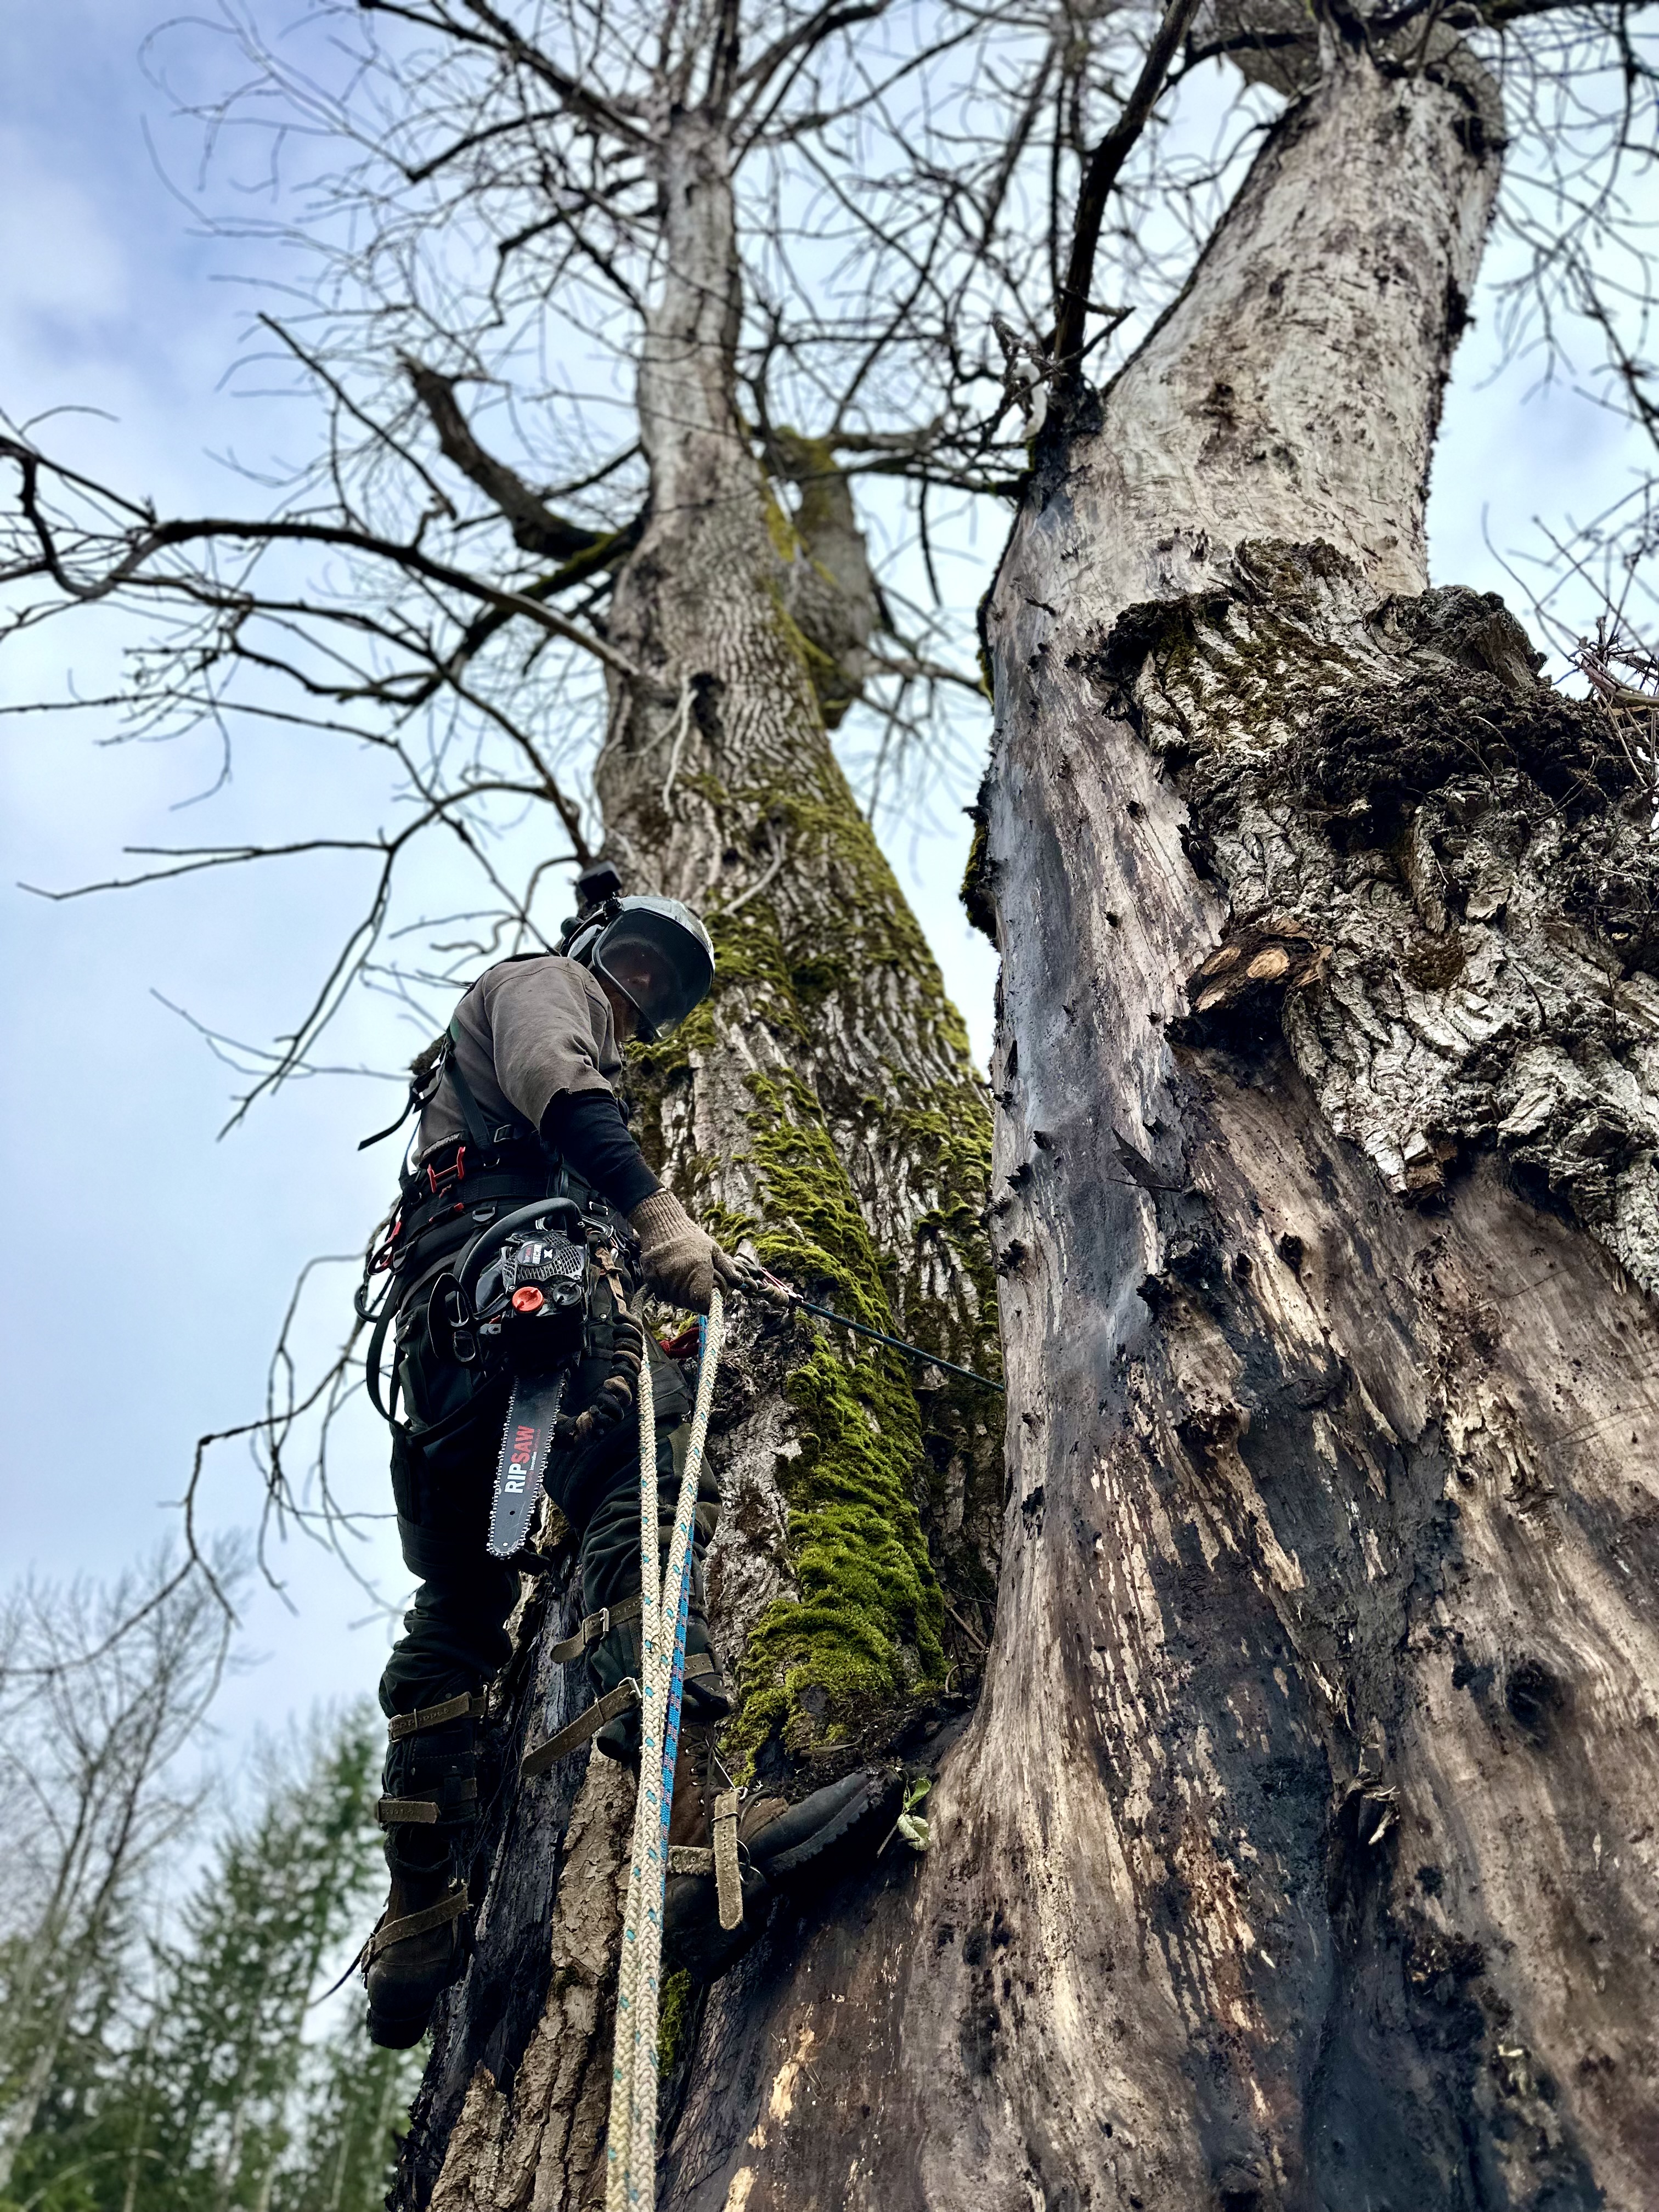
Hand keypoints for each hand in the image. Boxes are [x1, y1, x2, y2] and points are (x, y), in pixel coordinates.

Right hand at [629, 1190, 742, 1314]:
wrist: (663, 1224)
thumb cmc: (692, 1238)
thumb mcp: (713, 1250)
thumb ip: (726, 1268)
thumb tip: (739, 1282)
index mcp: (699, 1268)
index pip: (702, 1301)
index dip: (707, 1305)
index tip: (710, 1301)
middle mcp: (680, 1275)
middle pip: (689, 1304)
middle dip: (696, 1301)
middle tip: (698, 1288)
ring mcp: (664, 1277)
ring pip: (675, 1300)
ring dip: (682, 1297)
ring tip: (685, 1281)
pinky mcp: (651, 1278)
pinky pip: (662, 1295)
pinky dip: (668, 1292)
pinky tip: (672, 1279)